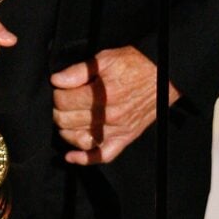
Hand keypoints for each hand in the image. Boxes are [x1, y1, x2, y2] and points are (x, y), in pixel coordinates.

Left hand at [50, 46, 180, 164]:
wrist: (163, 76)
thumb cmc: (135, 64)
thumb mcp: (107, 58)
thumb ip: (80, 70)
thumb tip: (56, 79)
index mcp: (102, 94)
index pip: (64, 101)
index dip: (56, 93)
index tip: (57, 87)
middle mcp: (108, 116)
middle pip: (67, 120)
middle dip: (57, 110)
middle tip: (60, 100)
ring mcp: (116, 130)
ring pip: (79, 139)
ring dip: (65, 130)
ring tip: (64, 118)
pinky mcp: (124, 139)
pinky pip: (102, 156)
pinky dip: (84, 159)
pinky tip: (70, 156)